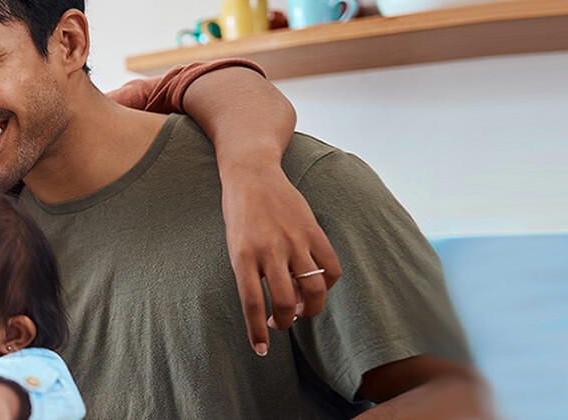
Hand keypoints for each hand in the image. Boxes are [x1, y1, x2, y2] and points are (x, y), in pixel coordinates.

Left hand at [220, 164, 341, 355]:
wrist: (252, 174)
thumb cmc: (240, 215)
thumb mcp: (236, 246)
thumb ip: (254, 274)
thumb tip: (281, 304)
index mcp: (242, 256)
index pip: (252, 304)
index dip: (257, 331)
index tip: (261, 349)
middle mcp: (269, 250)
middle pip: (284, 303)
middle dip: (285, 323)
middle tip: (281, 322)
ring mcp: (294, 241)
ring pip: (313, 290)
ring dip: (309, 309)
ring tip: (300, 309)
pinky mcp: (313, 232)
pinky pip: (331, 268)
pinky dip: (327, 284)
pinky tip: (316, 284)